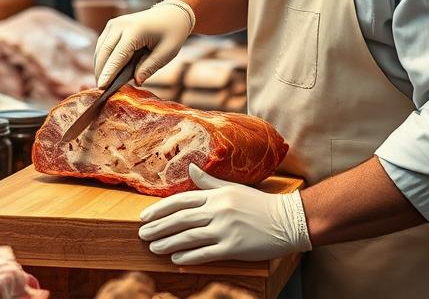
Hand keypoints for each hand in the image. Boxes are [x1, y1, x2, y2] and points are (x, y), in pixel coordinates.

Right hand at [94, 1, 193, 87]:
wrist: (171, 13)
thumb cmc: (171, 34)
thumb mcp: (167, 52)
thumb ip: (150, 67)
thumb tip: (136, 81)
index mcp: (135, 30)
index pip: (118, 55)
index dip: (109, 72)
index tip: (102, 87)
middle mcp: (120, 24)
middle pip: (104, 51)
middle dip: (101, 71)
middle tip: (100, 90)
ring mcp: (115, 23)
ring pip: (100, 48)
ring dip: (99, 65)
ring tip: (102, 82)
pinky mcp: (112, 25)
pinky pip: (103, 43)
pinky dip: (102, 57)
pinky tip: (105, 70)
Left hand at [138, 164, 311, 264]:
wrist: (287, 220)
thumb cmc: (259, 204)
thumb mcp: (233, 188)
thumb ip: (209, 182)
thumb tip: (190, 168)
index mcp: (216, 194)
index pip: (180, 201)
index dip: (160, 209)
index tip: (145, 216)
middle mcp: (218, 210)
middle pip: (180, 219)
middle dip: (158, 227)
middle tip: (141, 234)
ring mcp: (225, 229)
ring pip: (188, 237)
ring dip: (168, 242)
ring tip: (153, 247)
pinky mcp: (233, 247)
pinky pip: (205, 253)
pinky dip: (188, 257)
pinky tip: (175, 260)